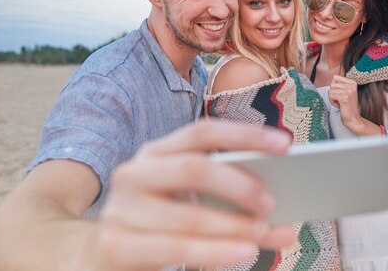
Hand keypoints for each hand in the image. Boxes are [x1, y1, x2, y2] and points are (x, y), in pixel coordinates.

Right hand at [96, 119, 295, 270]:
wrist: (99, 255)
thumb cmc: (161, 225)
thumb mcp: (194, 206)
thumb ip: (233, 209)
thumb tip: (287, 224)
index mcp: (157, 152)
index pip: (203, 132)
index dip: (245, 134)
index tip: (285, 144)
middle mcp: (135, 172)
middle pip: (195, 168)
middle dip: (239, 184)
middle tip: (271, 202)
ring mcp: (121, 209)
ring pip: (188, 215)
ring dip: (233, 226)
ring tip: (263, 234)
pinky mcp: (115, 245)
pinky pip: (174, 248)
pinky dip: (216, 252)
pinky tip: (243, 253)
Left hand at [328, 75, 376, 135]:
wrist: (352, 118)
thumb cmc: (347, 106)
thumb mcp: (345, 92)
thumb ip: (340, 84)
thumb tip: (333, 77)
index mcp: (352, 82)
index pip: (335, 77)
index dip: (335, 87)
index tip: (342, 94)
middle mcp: (352, 85)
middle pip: (332, 84)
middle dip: (333, 93)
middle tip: (341, 100)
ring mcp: (349, 91)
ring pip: (330, 90)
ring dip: (332, 98)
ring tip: (340, 103)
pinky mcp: (344, 98)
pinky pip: (330, 96)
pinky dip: (332, 102)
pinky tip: (339, 105)